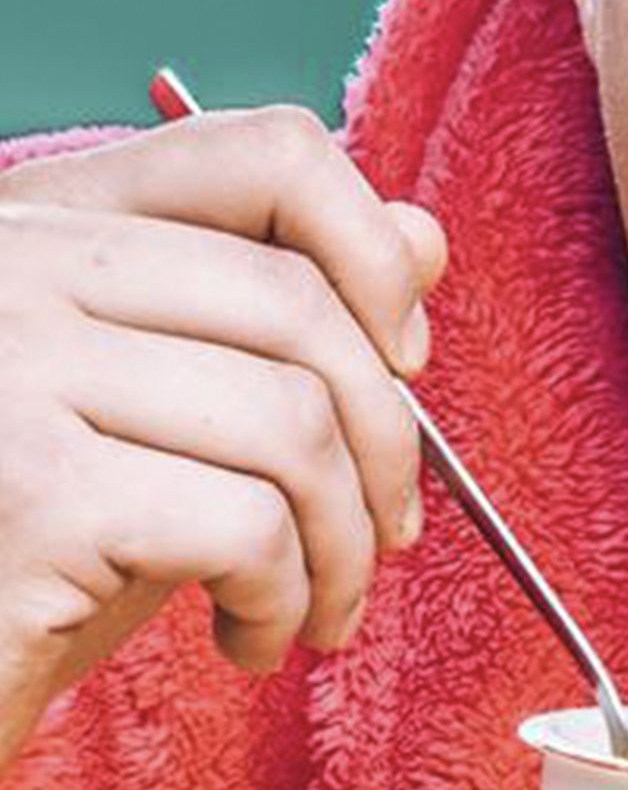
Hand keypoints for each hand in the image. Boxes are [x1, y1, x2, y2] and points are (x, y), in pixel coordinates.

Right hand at [0, 106, 444, 769]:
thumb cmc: (45, 548)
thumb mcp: (168, 405)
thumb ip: (278, 313)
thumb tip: (424, 238)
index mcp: (54, 216)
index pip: (261, 153)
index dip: (369, 247)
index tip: (405, 359)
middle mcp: (18, 267)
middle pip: (296, 303)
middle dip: (386, 434)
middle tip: (390, 530)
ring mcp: (14, 372)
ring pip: (291, 423)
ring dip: (344, 540)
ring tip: (321, 606)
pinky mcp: (32, 496)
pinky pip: (246, 527)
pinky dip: (285, 598)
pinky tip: (252, 637)